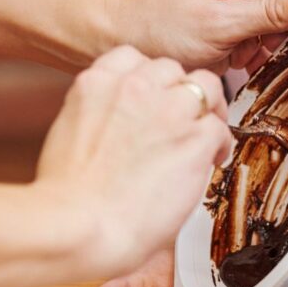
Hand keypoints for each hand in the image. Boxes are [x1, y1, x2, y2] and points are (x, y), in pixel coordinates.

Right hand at [35, 46, 230, 278]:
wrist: (80, 228)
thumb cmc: (67, 200)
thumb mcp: (68, 137)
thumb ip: (98, 120)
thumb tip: (116, 133)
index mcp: (97, 85)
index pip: (133, 58)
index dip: (149, 80)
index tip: (154, 99)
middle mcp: (134, 88)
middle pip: (172, 69)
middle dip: (179, 93)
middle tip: (182, 121)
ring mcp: (167, 111)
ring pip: (207, 88)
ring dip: (207, 111)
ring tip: (203, 138)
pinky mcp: (193, 140)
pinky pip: (219, 129)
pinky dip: (219, 145)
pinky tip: (211, 161)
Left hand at [110, 0, 287, 73]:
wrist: (131, 50)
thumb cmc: (161, 29)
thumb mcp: (217, 24)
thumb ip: (268, 12)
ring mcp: (249, 3)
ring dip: (286, 41)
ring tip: (260, 56)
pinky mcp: (247, 29)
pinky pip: (276, 39)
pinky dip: (271, 55)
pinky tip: (250, 64)